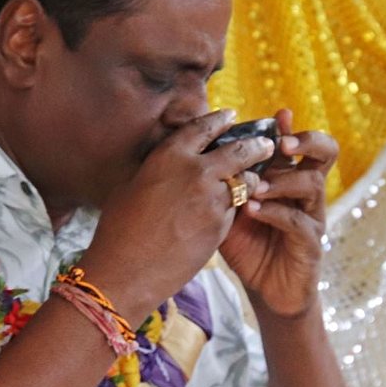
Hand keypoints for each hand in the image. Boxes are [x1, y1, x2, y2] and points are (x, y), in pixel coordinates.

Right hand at [81, 109, 275, 322]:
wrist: (127, 270)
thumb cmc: (119, 230)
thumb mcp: (131, 186)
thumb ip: (157, 169)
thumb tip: (168, 163)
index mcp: (168, 155)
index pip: (203, 128)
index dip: (219, 119)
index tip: (230, 116)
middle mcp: (194, 171)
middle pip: (238, 149)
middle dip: (256, 145)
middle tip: (266, 143)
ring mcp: (211, 199)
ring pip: (245, 181)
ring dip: (253, 179)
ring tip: (258, 178)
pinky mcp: (220, 226)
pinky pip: (236, 209)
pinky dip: (239, 206)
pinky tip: (241, 208)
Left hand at [220, 108, 335, 317]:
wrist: (265, 291)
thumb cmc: (247, 246)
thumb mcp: (232, 209)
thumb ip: (228, 182)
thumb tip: (202, 152)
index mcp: (291, 179)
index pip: (301, 145)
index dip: (292, 127)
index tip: (278, 115)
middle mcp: (307, 194)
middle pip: (325, 154)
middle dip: (307, 141)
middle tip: (284, 142)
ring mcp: (312, 218)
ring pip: (312, 184)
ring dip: (283, 179)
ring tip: (256, 184)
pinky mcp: (311, 244)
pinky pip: (298, 222)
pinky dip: (275, 212)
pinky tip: (253, 209)